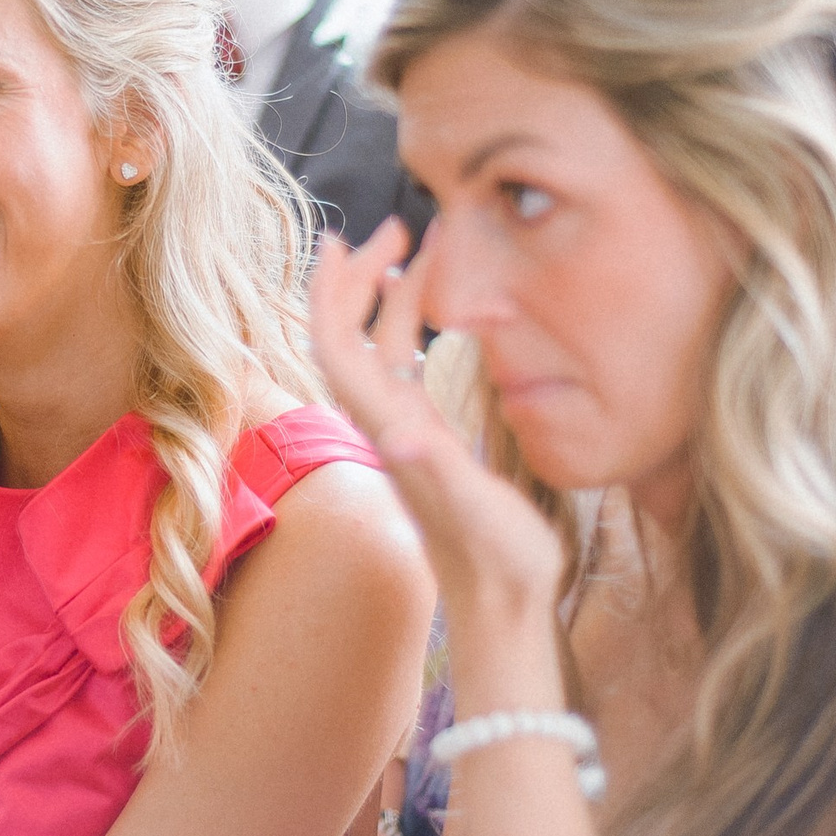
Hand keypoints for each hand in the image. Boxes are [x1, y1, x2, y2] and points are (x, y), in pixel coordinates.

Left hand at [306, 220, 562, 608]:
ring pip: (379, 348)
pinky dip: (412, 327)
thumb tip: (402, 438)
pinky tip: (434, 314)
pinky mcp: (427, 440)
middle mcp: (387, 425)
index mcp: (393, 428)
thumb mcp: (478, 510)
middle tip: (395, 226)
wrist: (500, 608)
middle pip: (350, 335)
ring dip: (388, 294)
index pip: (339, 346)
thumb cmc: (498, 560)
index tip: (348, 238)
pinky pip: (405, 368)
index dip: (334, 290)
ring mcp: (404, 431)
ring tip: (415, 248)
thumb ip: (441, 471)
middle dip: (359, 275)